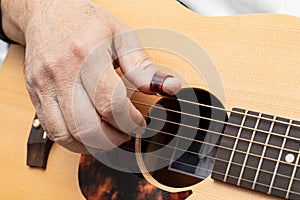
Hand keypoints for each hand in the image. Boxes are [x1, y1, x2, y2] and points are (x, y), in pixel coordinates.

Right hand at [2, 0, 180, 152]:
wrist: (48, 13)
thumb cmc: (86, 23)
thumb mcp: (121, 37)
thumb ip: (143, 67)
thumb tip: (170, 87)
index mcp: (86, 53)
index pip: (109, 102)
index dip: (129, 121)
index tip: (140, 122)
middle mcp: (61, 72)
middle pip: (86, 126)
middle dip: (113, 138)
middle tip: (126, 133)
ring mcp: (44, 85)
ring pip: (66, 135)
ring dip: (94, 145)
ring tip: (109, 136)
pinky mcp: (35, 94)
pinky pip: (52, 131)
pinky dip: (74, 142)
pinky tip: (89, 135)